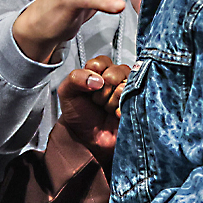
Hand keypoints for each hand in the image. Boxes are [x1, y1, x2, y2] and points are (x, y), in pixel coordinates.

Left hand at [58, 55, 130, 169]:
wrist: (85, 140)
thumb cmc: (78, 116)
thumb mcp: (67, 93)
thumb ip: (75, 78)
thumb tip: (96, 78)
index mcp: (99, 72)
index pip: (103, 61)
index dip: (95, 72)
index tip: (89, 85)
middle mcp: (115, 80)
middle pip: (116, 71)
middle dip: (103, 88)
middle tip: (97, 100)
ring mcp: (127, 93)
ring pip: (125, 85)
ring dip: (111, 100)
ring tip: (105, 108)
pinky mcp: (135, 105)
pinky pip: (133, 100)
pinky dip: (120, 108)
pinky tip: (114, 114)